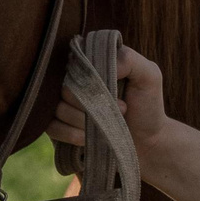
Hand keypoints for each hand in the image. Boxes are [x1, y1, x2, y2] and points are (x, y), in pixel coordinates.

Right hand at [47, 45, 169, 164]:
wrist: (147, 141)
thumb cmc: (147, 105)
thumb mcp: (149, 75)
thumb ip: (128, 59)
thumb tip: (96, 63)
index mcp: (90, 62)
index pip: (74, 62)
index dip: (94, 81)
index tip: (116, 92)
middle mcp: (72, 79)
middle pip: (64, 87)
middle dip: (92, 104)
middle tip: (121, 110)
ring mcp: (61, 102)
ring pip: (57, 108)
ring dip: (84, 121)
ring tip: (108, 125)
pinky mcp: (56, 124)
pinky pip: (50, 127)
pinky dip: (71, 134)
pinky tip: (88, 138)